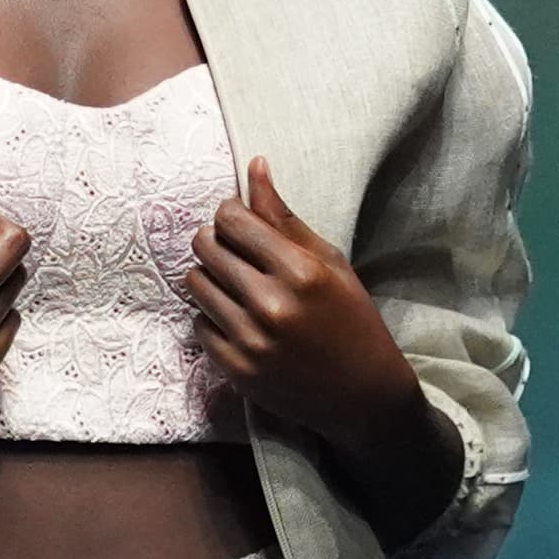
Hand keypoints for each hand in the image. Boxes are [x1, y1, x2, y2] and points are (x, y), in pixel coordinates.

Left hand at [181, 158, 418, 445]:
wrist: (362, 393)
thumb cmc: (352, 318)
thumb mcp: (329, 262)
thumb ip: (285, 216)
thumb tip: (254, 165)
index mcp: (300, 272)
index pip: (232, 220)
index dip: (230, 214)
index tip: (239, 222)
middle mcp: (272, 305)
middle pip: (206, 248)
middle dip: (215, 241)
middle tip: (234, 251)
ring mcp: (251, 341)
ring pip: (195, 284)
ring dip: (209, 276)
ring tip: (234, 283)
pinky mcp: (236, 370)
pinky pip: (198, 324)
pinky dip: (211, 316)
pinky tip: (237, 317)